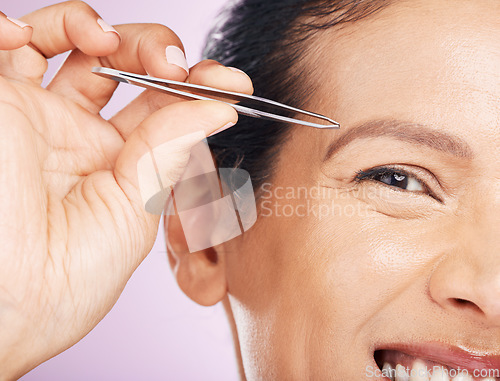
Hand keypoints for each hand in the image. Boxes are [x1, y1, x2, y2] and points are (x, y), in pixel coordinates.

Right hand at [0, 2, 252, 378]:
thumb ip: (168, 153)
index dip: (197, 88)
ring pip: (66, 42)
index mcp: (116, 165)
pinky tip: (28, 38)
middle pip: (121, 65)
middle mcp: (77, 136)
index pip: (162, 108)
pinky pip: (0, 43)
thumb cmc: (63, 282)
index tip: (233, 84)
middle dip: (154, 51)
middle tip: (173, 64)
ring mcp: (34, 116)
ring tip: (105, 42)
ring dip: (92, 26)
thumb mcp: (133, 214)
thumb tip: (219, 109)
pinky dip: (15, 26)